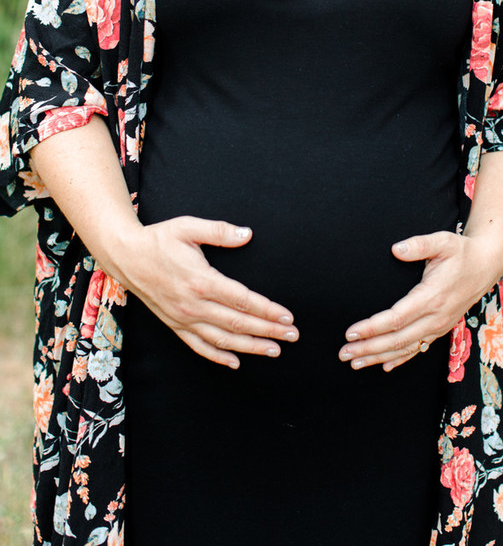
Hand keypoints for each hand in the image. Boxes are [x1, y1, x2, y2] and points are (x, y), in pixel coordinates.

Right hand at [117, 215, 298, 369]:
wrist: (125, 256)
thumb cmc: (158, 239)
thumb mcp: (188, 227)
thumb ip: (220, 231)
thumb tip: (248, 234)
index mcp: (201, 280)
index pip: (242, 300)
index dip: (268, 310)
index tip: (288, 317)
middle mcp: (193, 304)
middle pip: (238, 323)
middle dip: (268, 331)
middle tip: (292, 336)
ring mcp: (183, 318)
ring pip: (222, 339)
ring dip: (250, 347)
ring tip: (274, 350)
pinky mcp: (174, 324)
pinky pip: (199, 346)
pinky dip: (218, 356)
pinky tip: (236, 361)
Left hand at [338, 231, 502, 371]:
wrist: (486, 265)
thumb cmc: (461, 251)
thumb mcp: (443, 241)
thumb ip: (419, 245)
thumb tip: (396, 249)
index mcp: (432, 297)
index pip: (396, 319)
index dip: (372, 327)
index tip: (351, 332)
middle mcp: (436, 317)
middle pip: (397, 339)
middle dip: (368, 348)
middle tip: (343, 353)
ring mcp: (439, 325)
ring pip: (406, 347)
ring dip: (379, 356)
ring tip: (354, 362)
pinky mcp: (441, 328)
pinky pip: (418, 348)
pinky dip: (400, 358)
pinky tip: (384, 365)